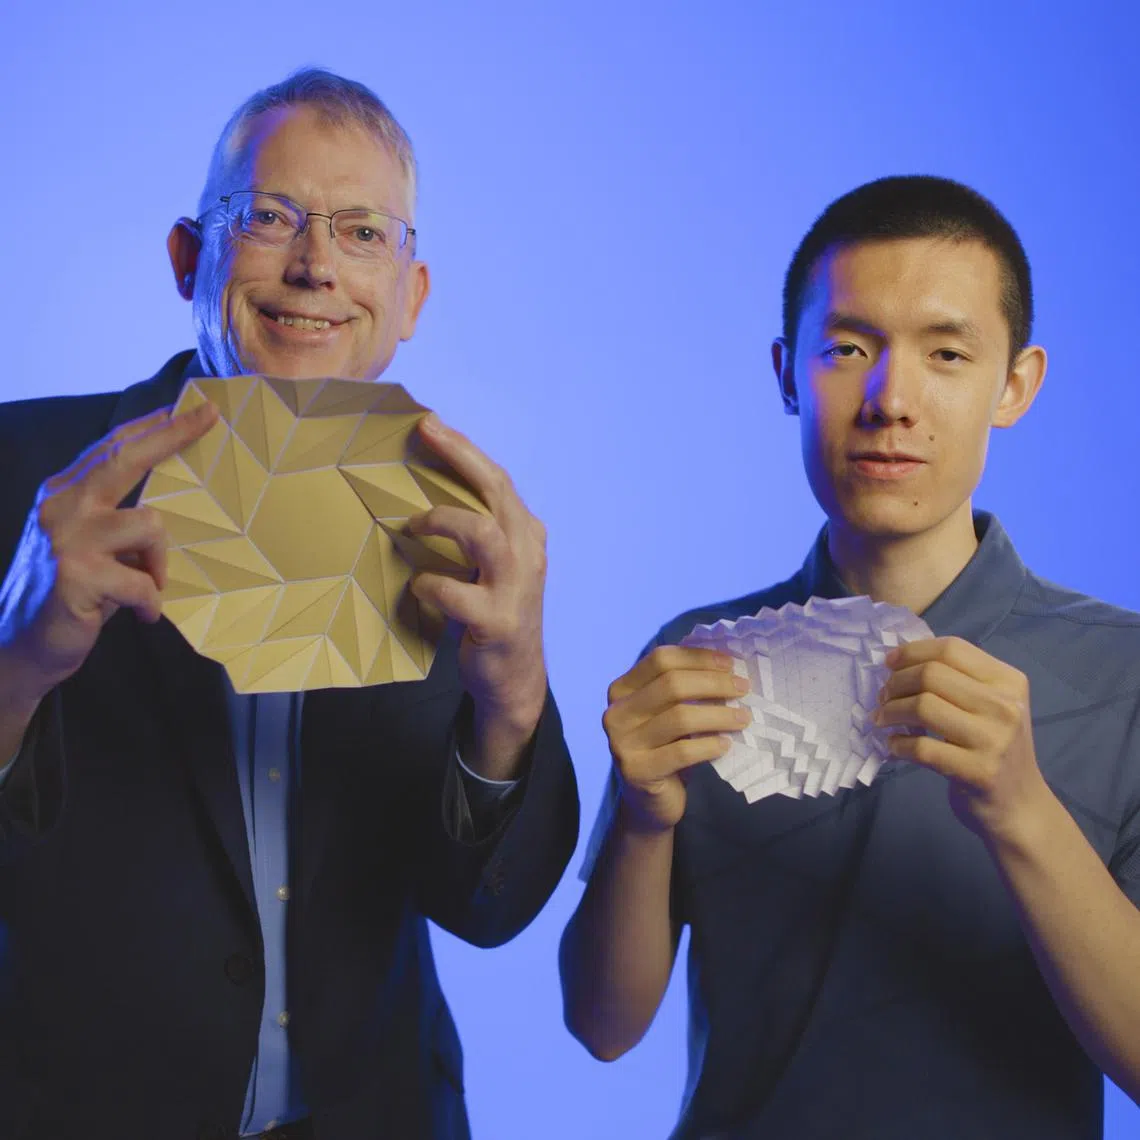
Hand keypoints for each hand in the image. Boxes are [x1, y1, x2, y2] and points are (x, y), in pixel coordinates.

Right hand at [0, 402, 218, 703]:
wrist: (21, 645)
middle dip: (171, 434)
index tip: (192, 407)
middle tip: (208, 417)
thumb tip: (174, 501)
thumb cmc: (69, 594)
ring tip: (147, 586)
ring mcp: (67, 539)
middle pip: (125, 458)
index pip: (112, 448)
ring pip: (150, 525)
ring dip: (158, 563)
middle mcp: (61, 506)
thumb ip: (117, 519)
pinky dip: (150, 602)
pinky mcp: (77, 576)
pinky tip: (140, 614)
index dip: (153, 426)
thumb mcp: (90, 546)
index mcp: (63, 493)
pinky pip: (143, 582)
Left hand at [406, 414, 547, 772]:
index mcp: (526, 533)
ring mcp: (516, 587)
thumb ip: (475, 532)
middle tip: (424, 433)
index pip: (497, 479)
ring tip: (412, 525)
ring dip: (442, 521)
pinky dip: (430, 585)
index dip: (464, 449)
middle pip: (496, 490)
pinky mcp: (498, 620)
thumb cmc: (493, 612)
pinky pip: (456, 592)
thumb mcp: (493, 566)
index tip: (429, 423)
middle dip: (459, 456)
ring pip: (482, 533)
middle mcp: (528, 552)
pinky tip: (418, 587)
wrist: (514, 677)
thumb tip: (418, 493)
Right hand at [603, 646, 750, 833]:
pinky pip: (682, 751)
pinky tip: (725, 745)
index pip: (661, 659)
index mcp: (621, 690)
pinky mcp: (637, 770)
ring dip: (719, 715)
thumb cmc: (664, 749)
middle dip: (714, 683)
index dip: (698, 658)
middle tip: (743, 689)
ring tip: (742, 718)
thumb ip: (683, 688)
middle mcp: (616, 713)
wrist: (648, 802)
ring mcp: (622, 742)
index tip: (730, 664)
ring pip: (680, 717)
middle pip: (672, 684)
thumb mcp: (667, 713)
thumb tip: (727, 666)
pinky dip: (709, 746)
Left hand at [873, 636, 1050, 842]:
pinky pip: (921, 748)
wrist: (1020, 807)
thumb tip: (898, 661)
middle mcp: (1006, 706)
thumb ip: (957, 680)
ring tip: (882, 720)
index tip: (888, 663)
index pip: (952, 649)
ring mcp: (994, 740)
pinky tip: (893, 746)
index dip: (912, 652)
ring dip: (891, 711)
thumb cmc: (995, 749)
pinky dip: (897, 744)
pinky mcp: (977, 772)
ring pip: (923, 706)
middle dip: (896, 683)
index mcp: (1009, 681)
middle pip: (932, 674)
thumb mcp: (989, 706)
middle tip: (883, 697)